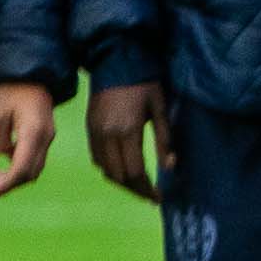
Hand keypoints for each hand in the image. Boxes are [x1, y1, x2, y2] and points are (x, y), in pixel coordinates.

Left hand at [0, 81, 55, 197]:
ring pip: (33, 168)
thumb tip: (3, 155)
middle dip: (8, 183)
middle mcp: (45, 138)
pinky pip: (33, 159)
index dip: (7, 184)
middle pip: (30, 173)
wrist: (32, 74)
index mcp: (34, 133)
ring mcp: (47, 138)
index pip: (22, 168)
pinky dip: (17, 167)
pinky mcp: (44, 137)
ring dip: (13, 177)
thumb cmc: (12, 90)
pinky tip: (2, 164)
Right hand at [88, 80, 177, 201]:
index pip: (135, 172)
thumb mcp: (160, 109)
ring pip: (106, 170)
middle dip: (135, 190)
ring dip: (122, 182)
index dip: (147, 189)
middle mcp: (107, 135)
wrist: (115, 62)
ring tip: (139, 186)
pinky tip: (123, 170)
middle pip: (119, 176)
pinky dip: (109, 169)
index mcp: (127, 130)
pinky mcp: (90, 129)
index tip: (159, 198)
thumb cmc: (144, 83)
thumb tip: (170, 167)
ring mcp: (95, 132)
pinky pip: (97, 159)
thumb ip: (164, 139)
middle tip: (151, 195)